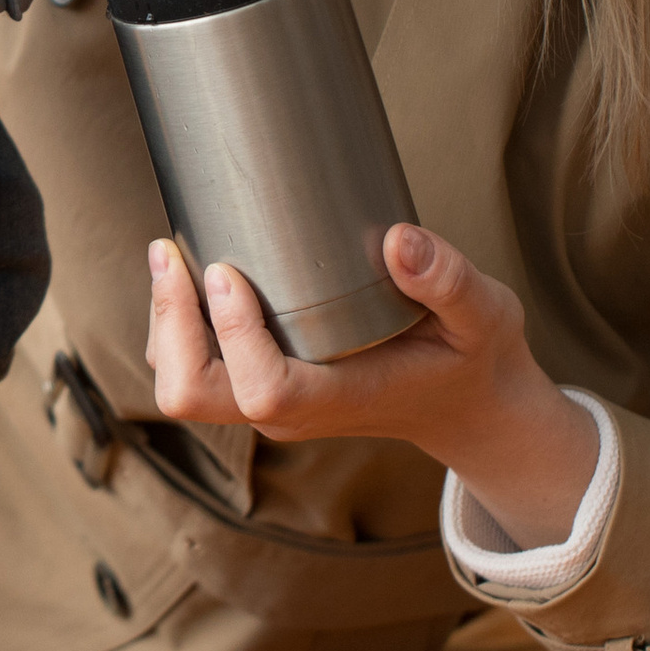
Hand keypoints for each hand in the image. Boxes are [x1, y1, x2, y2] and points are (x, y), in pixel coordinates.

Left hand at [143, 222, 598, 546]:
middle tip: (170, 252)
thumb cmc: (470, 357)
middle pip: (193, 394)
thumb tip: (399, 241)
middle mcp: (290, 410)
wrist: (468, 403)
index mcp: (337, 399)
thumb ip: (448, 280)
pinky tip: (189, 271)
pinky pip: (195, 367)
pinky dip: (178, 324)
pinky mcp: (259, 384)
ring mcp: (270, 403)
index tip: (226, 270)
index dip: (232, 333)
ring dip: (166, 322)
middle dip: (171, 325)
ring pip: (182, 383)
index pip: (261, 387)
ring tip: (171, 254)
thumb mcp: (483, 314)